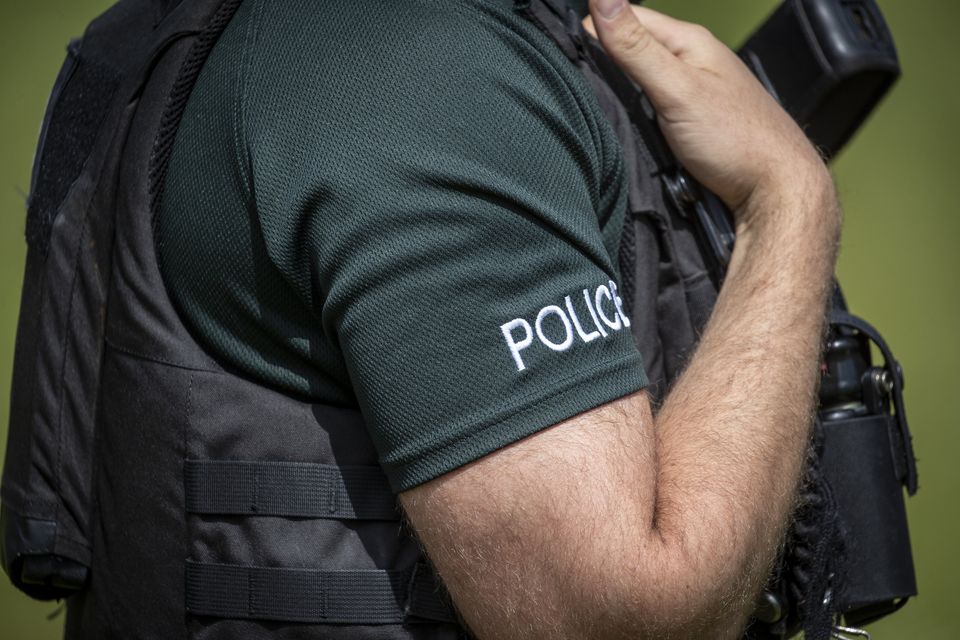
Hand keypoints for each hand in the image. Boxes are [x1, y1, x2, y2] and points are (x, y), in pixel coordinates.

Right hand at [585, 0, 829, 220]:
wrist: (774, 190)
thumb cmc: (737, 140)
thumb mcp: (677, 89)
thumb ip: (636, 47)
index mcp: (688, 42)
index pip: (625, 17)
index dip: (593, 32)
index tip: (565, 58)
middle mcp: (689, 61)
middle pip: (630, 48)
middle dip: (601, 62)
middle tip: (575, 87)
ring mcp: (690, 91)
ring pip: (638, 80)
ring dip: (616, 90)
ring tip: (594, 106)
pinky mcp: (689, 120)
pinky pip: (649, 106)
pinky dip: (633, 113)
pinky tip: (624, 125)